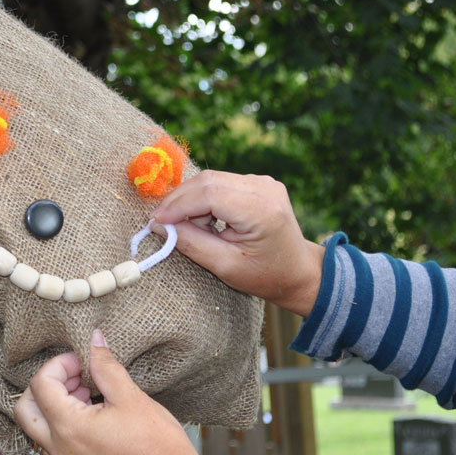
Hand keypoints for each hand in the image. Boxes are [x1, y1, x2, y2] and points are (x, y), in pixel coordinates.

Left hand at [13, 330, 203, 454]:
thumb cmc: (156, 445)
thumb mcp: (131, 397)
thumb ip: (105, 366)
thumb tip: (93, 340)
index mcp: (69, 427)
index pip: (40, 385)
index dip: (59, 365)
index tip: (82, 361)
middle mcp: (59, 450)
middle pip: (26, 409)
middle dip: (45, 385)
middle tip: (75, 377)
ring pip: (37, 429)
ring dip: (52, 406)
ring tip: (87, 396)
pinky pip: (52, 445)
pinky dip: (61, 426)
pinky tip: (91, 417)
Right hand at [151, 170, 324, 316]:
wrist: (299, 271)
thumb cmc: (264, 275)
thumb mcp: (224, 266)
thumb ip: (190, 243)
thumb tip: (158, 225)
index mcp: (261, 211)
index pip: (209, 194)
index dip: (177, 205)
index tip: (155, 222)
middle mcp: (264, 188)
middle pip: (208, 181)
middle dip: (180, 201)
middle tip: (162, 224)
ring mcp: (263, 181)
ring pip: (211, 179)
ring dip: (192, 201)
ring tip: (192, 228)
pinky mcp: (258, 182)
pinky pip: (220, 182)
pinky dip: (204, 199)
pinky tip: (207, 220)